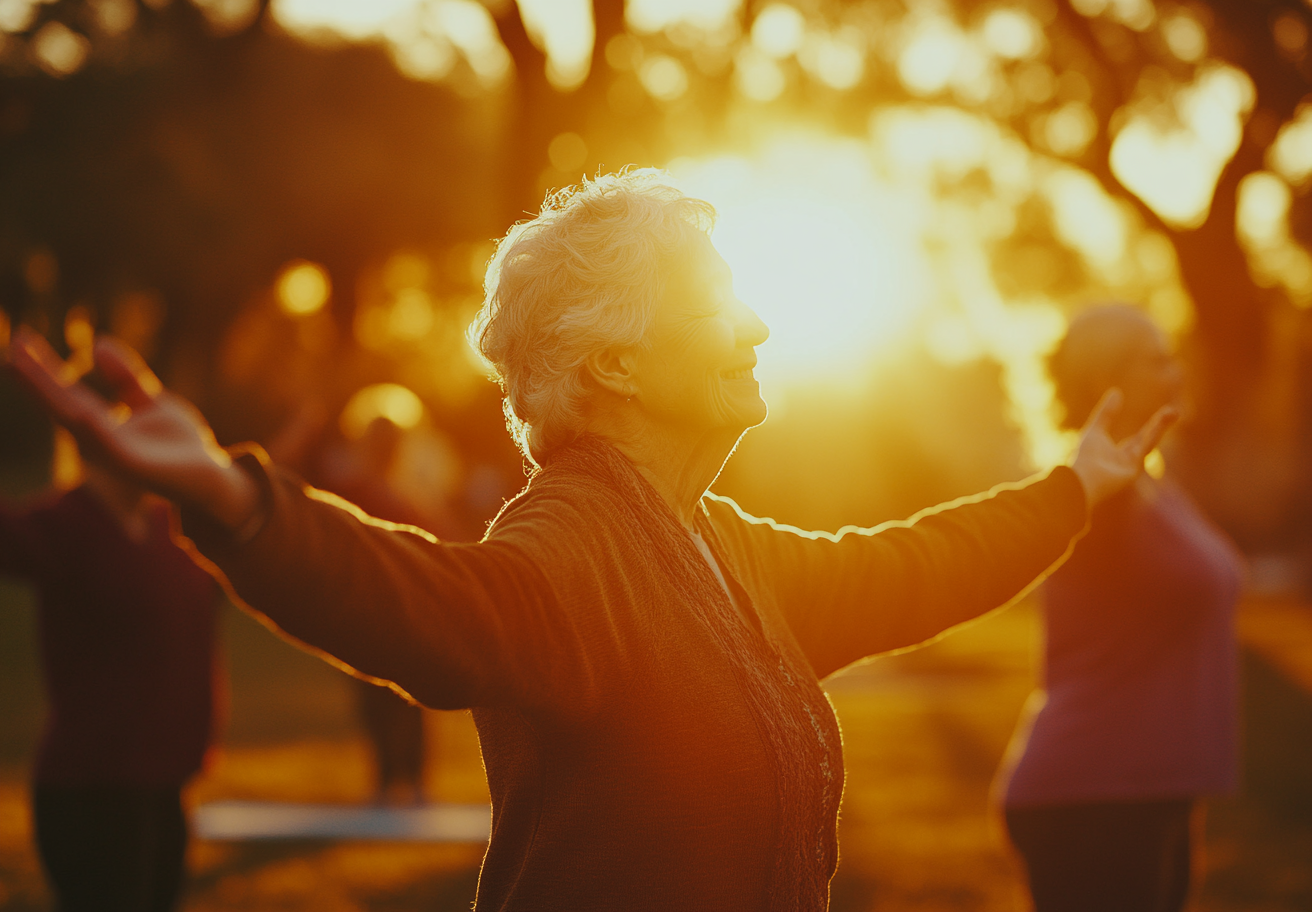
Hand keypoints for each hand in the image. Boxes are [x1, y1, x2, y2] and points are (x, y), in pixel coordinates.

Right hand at [6, 327, 260, 532]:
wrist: (213, 477)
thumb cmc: (179, 446)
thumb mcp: (150, 403)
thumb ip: (125, 377)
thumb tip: (98, 343)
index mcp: (99, 423)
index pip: (64, 392)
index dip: (41, 368)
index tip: (20, 340)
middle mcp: (98, 438)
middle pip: (61, 403)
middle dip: (35, 378)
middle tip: (11, 349)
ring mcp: (113, 452)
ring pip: (77, 421)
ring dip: (52, 396)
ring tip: (25, 367)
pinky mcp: (135, 465)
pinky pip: (111, 446)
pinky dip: (96, 431)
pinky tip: (82, 413)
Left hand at [1069, 388, 1177, 508]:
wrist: (1080, 479)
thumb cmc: (1085, 457)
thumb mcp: (1096, 430)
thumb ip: (1106, 413)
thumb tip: (1117, 391)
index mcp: (1119, 455)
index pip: (1139, 439)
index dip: (1152, 427)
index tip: (1164, 415)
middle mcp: (1128, 462)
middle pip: (1148, 440)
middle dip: (1161, 425)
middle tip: (1175, 411)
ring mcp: (1132, 468)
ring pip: (1149, 442)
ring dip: (1161, 427)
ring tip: (1174, 411)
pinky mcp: (1134, 471)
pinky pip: (1144, 449)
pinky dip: (1152, 434)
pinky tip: (1161, 421)